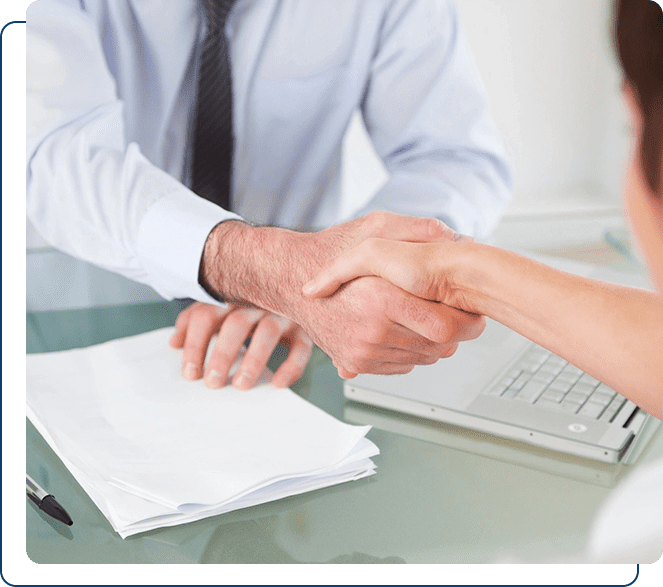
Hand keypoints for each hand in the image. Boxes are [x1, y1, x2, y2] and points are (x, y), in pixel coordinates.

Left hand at [169, 302, 312, 389]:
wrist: (293, 289)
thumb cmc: (248, 306)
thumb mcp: (220, 310)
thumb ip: (195, 322)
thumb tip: (174, 343)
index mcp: (230, 296)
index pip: (206, 316)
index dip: (196, 345)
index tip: (190, 374)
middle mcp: (256, 301)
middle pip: (236, 323)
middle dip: (222, 354)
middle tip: (213, 383)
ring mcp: (282, 312)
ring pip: (268, 331)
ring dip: (253, 359)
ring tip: (241, 385)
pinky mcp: (304, 327)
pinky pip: (301, 346)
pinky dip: (291, 366)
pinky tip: (278, 383)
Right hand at [200, 211, 482, 377]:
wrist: (291, 281)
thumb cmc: (331, 252)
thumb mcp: (373, 228)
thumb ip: (416, 230)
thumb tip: (456, 237)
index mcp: (381, 299)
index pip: (445, 328)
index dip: (467, 322)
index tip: (473, 313)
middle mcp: (372, 331)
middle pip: (438, 348)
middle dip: (456, 333)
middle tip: (458, 316)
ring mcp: (362, 352)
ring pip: (423, 360)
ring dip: (434, 344)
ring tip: (429, 319)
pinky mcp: (355, 364)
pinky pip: (402, 366)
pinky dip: (411, 352)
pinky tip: (406, 330)